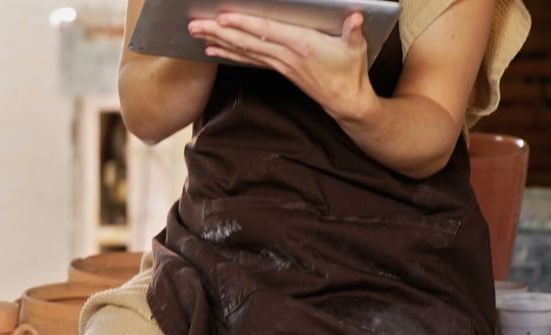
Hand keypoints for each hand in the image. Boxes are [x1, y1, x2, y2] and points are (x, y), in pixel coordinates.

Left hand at [188, 12, 378, 121]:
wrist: (345, 102)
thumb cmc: (351, 71)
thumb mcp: (356, 48)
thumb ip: (353, 31)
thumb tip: (356, 17)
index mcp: (302, 45)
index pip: (267, 32)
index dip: (244, 24)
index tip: (223, 17)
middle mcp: (285, 56)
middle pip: (246, 41)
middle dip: (218, 32)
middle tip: (194, 25)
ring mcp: (279, 64)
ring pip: (243, 50)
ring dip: (217, 41)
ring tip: (196, 33)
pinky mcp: (278, 69)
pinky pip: (248, 60)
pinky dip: (228, 53)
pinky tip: (212, 49)